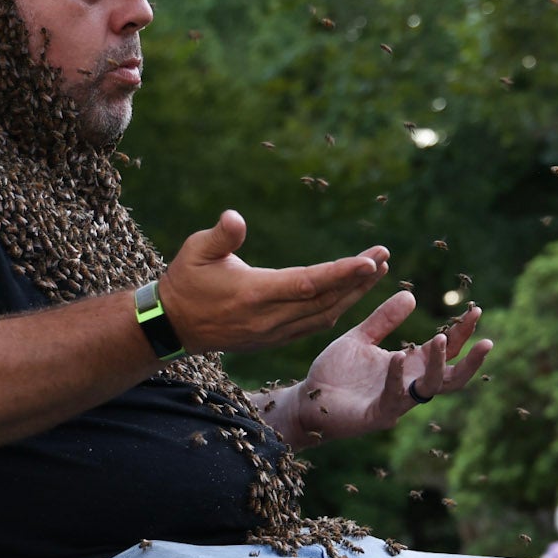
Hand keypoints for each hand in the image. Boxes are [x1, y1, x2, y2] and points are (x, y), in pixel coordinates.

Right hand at [158, 211, 387, 353]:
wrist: (173, 327)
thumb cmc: (186, 282)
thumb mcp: (195, 251)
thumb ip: (220, 236)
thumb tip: (235, 217)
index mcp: (255, 294)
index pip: (308, 283)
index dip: (342, 273)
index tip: (370, 261)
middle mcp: (270, 318)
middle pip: (326, 300)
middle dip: (359, 280)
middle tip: (384, 257)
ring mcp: (275, 333)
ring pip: (325, 315)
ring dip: (353, 295)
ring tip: (377, 272)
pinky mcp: (275, 339)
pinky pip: (315, 325)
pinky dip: (337, 308)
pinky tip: (352, 293)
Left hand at [278, 292, 491, 445]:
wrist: (307, 401)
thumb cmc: (334, 372)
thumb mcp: (361, 338)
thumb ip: (384, 319)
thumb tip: (411, 296)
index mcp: (409, 365)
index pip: (446, 350)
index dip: (462, 332)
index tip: (476, 310)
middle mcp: (409, 385)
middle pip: (452, 376)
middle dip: (470, 360)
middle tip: (486, 340)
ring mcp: (396, 402)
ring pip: (431, 388)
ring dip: (439, 365)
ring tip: (441, 338)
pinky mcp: (377, 415)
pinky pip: (395, 397)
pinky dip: (398, 377)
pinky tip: (397, 357)